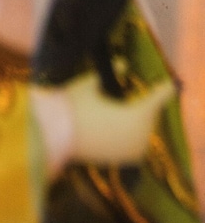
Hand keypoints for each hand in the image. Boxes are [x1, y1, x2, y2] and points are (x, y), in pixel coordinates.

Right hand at [32, 73, 174, 176]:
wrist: (53, 136)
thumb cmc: (73, 105)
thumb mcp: (90, 83)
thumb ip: (111, 73)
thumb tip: (123, 63)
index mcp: (136, 115)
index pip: (156, 100)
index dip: (163, 90)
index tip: (169, 84)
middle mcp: (139, 136)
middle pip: (150, 117)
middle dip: (147, 106)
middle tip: (143, 94)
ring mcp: (130, 151)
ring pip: (143, 131)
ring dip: (139, 120)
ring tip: (131, 107)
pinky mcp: (120, 160)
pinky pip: (133, 143)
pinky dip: (130, 133)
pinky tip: (120, 123)